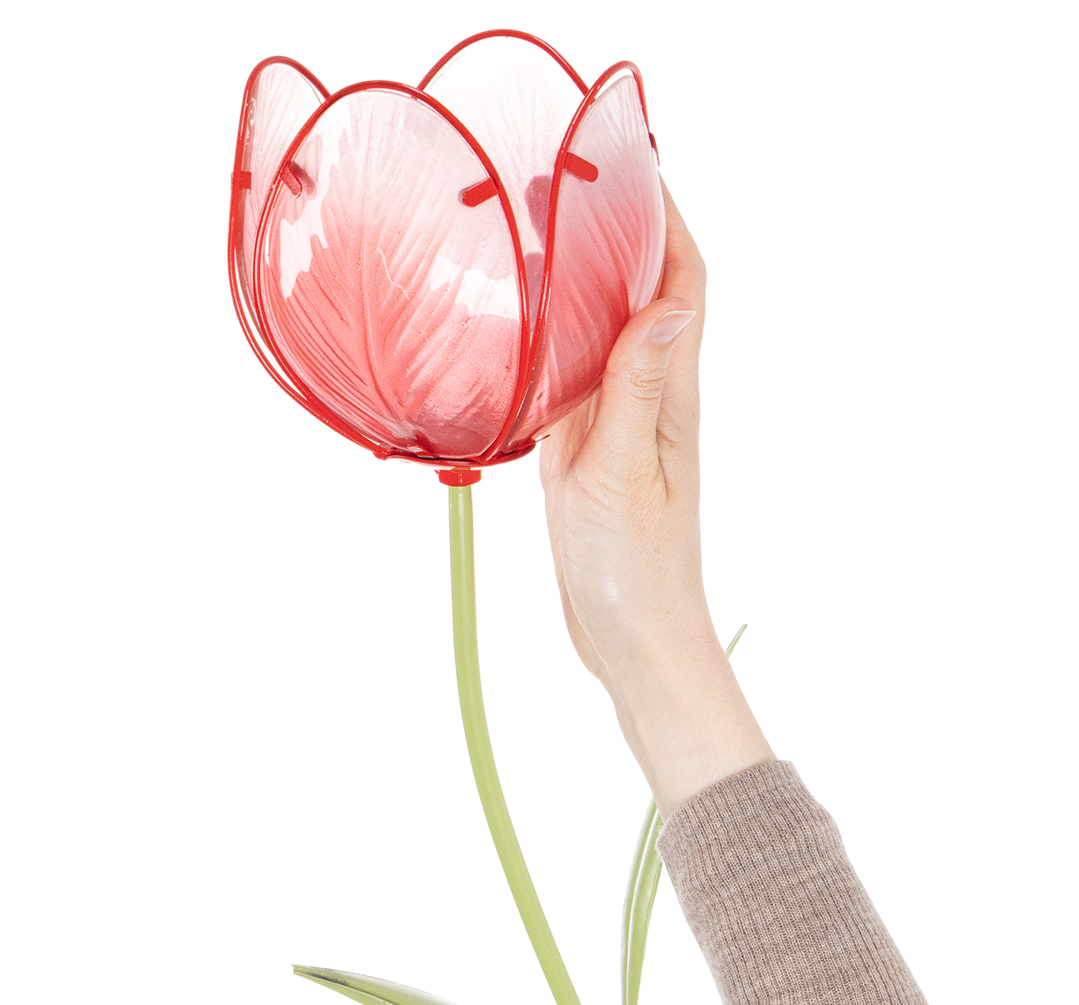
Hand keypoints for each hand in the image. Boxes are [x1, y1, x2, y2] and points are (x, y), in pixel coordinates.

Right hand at [539, 184, 772, 816]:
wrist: (632, 639)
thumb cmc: (635, 570)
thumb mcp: (621, 472)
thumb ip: (636, 387)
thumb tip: (671, 298)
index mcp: (668, 396)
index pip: (682, 286)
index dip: (665, 222)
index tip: (630, 169)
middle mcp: (647, 400)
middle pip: (643, 296)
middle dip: (617, 234)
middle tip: (564, 188)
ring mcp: (616, 426)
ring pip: (603, 334)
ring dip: (580, 283)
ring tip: (535, 241)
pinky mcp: (586, 454)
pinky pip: (572, 381)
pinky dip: (551, 344)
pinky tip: (518, 334)